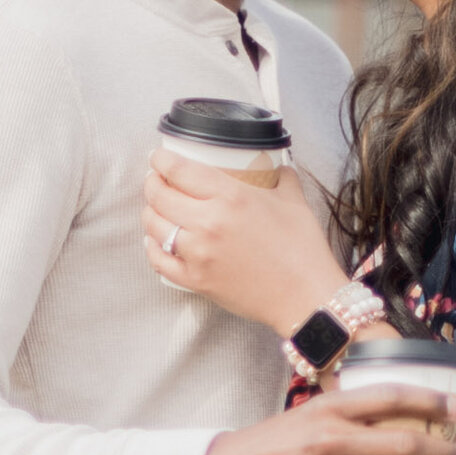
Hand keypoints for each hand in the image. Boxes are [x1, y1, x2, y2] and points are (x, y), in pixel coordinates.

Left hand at [145, 156, 352, 337]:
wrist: (305, 296)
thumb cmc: (302, 249)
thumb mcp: (294, 201)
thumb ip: (281, 176)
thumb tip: (276, 165)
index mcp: (231, 196)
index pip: (178, 170)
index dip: (161, 160)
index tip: (158, 158)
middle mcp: (209, 222)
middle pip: (159, 195)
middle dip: (152, 183)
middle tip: (156, 181)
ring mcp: (198, 254)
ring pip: (154, 226)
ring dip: (150, 213)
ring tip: (156, 208)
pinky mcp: (196, 280)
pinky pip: (159, 260)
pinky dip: (152, 247)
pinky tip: (155, 240)